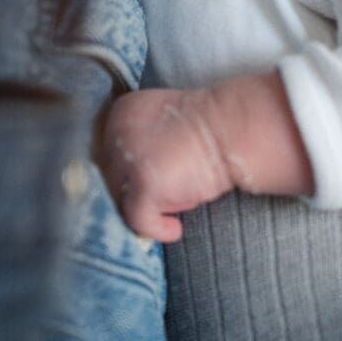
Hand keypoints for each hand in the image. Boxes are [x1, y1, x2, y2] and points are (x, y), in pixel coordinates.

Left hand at [99, 87, 233, 242]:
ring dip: (150, 206)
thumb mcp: (165, 126)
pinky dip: (157, 229)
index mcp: (122, 111)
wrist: (233, 128)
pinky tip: (175, 229)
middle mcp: (116, 131)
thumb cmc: (208, 128)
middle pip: (111, 178)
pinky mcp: (142, 183)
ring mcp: (127, 157)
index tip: (150, 184)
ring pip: (121, 200)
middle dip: (138, 192)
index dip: (128, 174)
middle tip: (167, 198)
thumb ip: (142, 142)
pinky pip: (138, 220)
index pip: (108, 154)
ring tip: (180, 202)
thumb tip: (130, 180)